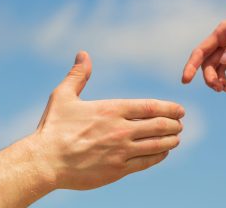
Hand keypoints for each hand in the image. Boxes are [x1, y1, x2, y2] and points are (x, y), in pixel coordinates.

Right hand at [27, 51, 184, 189]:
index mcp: (111, 110)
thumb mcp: (63, 96)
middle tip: (180, 124)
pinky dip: (159, 156)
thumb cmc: (52, 128)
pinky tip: (163, 153)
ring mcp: (121, 151)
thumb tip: (83, 54)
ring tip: (176, 138)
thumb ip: (78, 76)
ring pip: (157, 145)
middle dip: (174, 124)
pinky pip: (147, 162)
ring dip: (171, 140)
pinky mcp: (118, 170)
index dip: (169, 108)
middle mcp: (121, 130)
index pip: (150, 107)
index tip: (180, 110)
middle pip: (159, 126)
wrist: (44, 161)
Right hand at [182, 0, 225, 91]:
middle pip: (209, 64)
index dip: (191, 66)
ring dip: (220, 81)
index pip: (200, 52)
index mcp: (221, 33)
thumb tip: (223, 63)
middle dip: (210, 78)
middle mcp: (225, 42)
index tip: (185, 81)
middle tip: (219, 89)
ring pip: (220, 69)